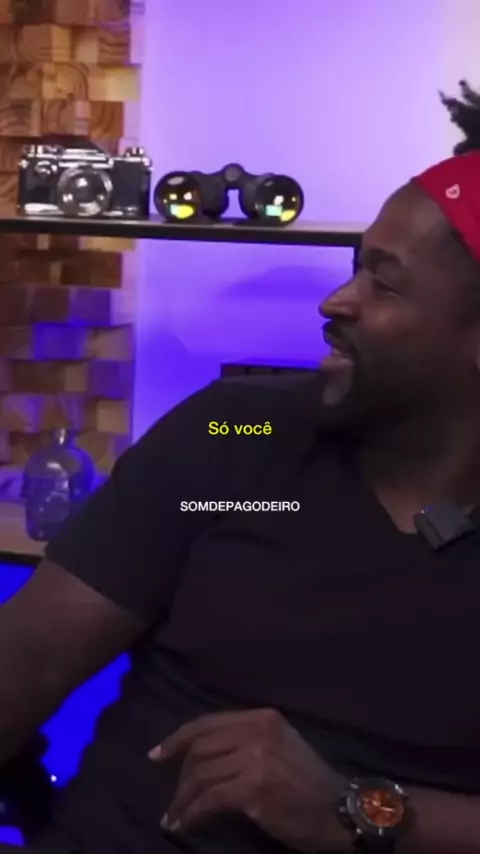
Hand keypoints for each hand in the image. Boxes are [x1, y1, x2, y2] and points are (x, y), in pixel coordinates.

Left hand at [148, 708, 351, 851]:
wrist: (341, 811)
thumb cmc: (309, 782)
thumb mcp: (280, 745)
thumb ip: (247, 741)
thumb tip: (203, 756)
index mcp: (263, 718)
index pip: (208, 722)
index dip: (178, 738)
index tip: (157, 754)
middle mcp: (257, 732)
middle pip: (200, 748)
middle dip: (179, 775)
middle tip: (172, 799)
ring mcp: (255, 759)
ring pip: (201, 775)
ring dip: (182, 800)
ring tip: (173, 817)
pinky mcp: (253, 789)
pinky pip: (209, 800)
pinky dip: (192, 814)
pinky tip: (185, 825)